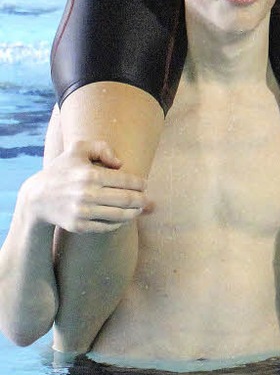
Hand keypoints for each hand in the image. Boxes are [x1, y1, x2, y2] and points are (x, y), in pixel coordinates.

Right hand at [25, 140, 147, 233]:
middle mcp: (88, 195)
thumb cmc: (61, 169)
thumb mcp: (78, 149)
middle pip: (127, 199)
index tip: (145, 184)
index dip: (140, 183)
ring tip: (140, 209)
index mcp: (91, 174)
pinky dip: (119, 223)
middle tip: (147, 199)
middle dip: (142, 200)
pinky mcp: (79, 226)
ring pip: (120, 215)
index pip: (126, 181)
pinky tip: (123, 218)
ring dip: (134, 213)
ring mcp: (83, 213)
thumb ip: (101, 148)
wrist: (37, 197)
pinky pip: (107, 227)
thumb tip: (120, 164)